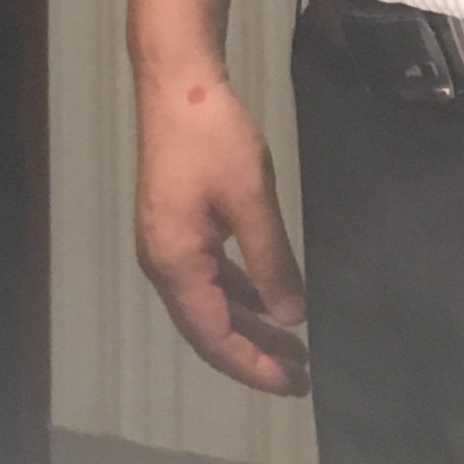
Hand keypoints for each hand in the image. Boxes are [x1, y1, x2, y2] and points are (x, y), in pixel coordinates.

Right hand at [131, 62, 310, 395]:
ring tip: (290, 346)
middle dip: (253, 354)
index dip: (254, 365)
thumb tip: (291, 317)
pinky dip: (238, 293)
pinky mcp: (177, 223)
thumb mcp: (251, 200)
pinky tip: (265, 298)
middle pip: (208, 327)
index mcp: (175, 264)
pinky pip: (209, 276)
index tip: (293, 385)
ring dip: (248, 325)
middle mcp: (164, 263)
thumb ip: (271, 262)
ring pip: (209, 303)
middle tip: (299, 376)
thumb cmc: (213, 137)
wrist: (178, 79)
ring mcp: (167, 243)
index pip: (215, 336)